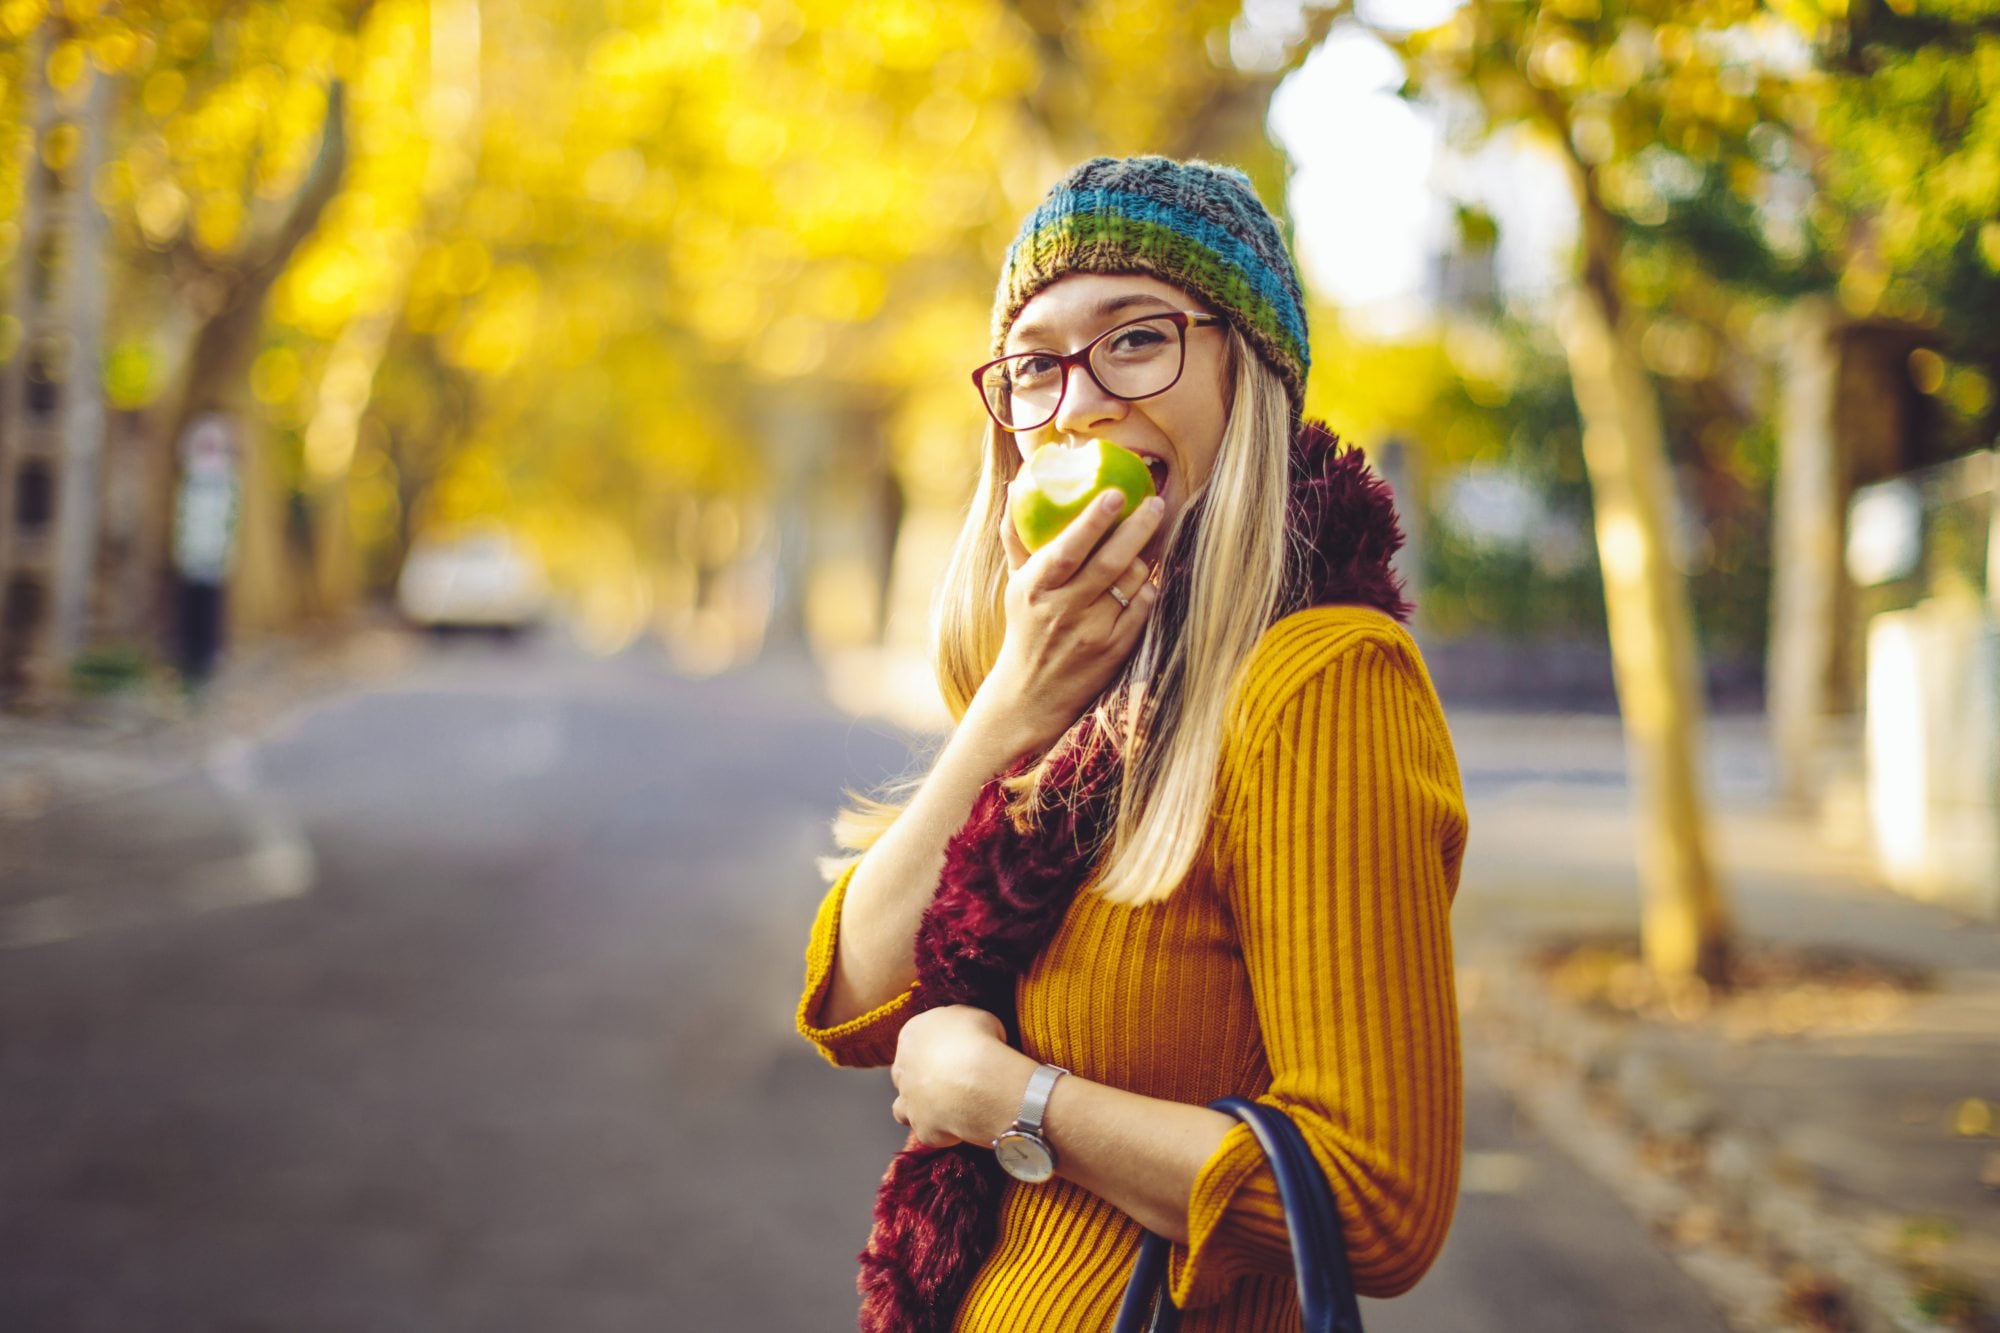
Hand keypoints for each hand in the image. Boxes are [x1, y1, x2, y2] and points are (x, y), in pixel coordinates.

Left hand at [889, 1005, 1031, 1148]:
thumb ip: (966, 1027)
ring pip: (902, 1108)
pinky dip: (942, 1130)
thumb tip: (972, 1035)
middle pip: (905, 1073)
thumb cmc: (977, 1042)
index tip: (954, 1053)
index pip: (915, 1040)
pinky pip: (929, 1131)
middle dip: (922, 1078)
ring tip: (946, 1109)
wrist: (977, 1082)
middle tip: (951, 1081)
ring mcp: (908, 1100)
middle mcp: (903, 1066)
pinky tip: (962, 1125)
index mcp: (913, 1033)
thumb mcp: (978, 1018)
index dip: (935, 1048)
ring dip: (919, 1108)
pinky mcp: (921, 1127)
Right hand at [977, 481, 1164, 758]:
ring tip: (1147, 540)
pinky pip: (1143, 606)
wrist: (1031, 694)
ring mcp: (1092, 631)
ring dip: (1145, 557)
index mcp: (1035, 588)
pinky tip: (1148, 577)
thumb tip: (1017, 484)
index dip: (1093, 520)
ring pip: (1131, 582)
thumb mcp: (1016, 585)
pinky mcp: (1115, 649)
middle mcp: (1062, 610)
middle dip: (1137, 528)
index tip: (1116, 493)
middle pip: (1108, 562)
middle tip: (1155, 502)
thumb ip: (1018, 537)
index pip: (1066, 549)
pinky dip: (1149, 587)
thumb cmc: (1027, 628)